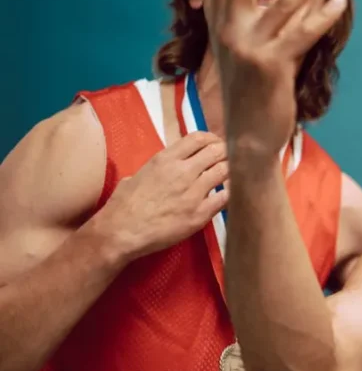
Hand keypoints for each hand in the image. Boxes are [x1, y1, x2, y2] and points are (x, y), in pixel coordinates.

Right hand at [91, 131, 228, 261]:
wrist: (121, 232)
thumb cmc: (123, 205)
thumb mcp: (137, 175)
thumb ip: (158, 169)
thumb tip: (165, 170)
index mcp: (165, 159)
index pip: (198, 138)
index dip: (212, 140)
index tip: (216, 146)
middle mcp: (182, 171)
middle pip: (217, 151)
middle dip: (226, 153)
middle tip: (228, 161)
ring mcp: (193, 192)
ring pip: (225, 171)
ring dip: (231, 171)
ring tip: (232, 176)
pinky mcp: (201, 213)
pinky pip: (226, 197)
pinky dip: (231, 193)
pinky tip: (230, 195)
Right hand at [207, 0, 347, 161]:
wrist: (248, 138)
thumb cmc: (257, 91)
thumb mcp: (257, 47)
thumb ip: (274, 16)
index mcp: (221, 20)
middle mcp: (228, 28)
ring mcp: (247, 46)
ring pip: (283, 1)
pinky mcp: (269, 66)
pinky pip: (301, 34)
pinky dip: (323, 17)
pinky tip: (340, 2)